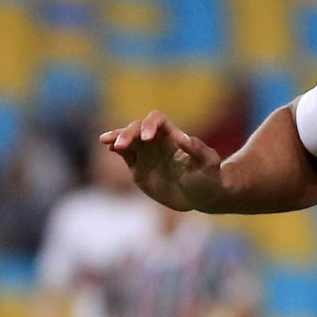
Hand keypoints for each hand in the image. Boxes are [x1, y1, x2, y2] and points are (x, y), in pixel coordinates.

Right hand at [97, 111, 224, 211]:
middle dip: (128, 133)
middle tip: (121, 145)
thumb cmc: (209, 178)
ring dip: (116, 137)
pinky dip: (115, 148)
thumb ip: (198, 150)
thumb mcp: (208, 165)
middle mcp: (157, 141)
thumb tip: (181, 137)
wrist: (201, 197)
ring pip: (127, 138)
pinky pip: (124, 154)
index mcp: (173, 136)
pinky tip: (110, 148)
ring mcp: (146, 153)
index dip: (149, 124)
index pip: (156, 119)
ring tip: (107, 141)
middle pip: (137, 128)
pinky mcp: (138, 167)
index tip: (147, 137)